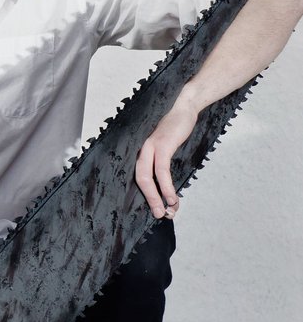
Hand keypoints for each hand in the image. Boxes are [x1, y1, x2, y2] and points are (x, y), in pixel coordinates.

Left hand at [135, 97, 198, 219]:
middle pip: (139, 180)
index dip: (147, 195)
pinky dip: (166, 186)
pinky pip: (161, 170)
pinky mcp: (161, 145)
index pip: (139, 177)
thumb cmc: (176, 127)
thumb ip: (163, 162)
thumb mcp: (167, 146)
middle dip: (149, 200)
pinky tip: (172, 198)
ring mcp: (149, 147)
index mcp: (141, 152)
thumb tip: (167, 185)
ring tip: (167, 212)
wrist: (184, 106)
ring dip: (157, 198)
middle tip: (159, 215)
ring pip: (147, 178)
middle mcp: (141, 150)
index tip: (157, 209)